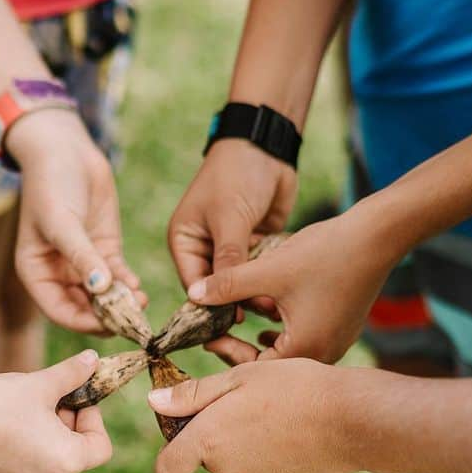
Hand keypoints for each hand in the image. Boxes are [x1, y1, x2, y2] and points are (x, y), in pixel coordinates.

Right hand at [0, 351, 112, 472]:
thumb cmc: (0, 404)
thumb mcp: (43, 383)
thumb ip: (73, 374)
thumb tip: (93, 359)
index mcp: (68, 462)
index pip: (101, 446)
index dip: (93, 418)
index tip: (75, 397)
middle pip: (76, 450)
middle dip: (68, 421)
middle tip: (51, 395)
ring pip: (52, 455)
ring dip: (49, 430)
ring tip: (30, 405)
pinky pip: (29, 461)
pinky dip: (29, 442)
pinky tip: (10, 420)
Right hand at [9, 109, 142, 332]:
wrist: (65, 151)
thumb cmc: (51, 185)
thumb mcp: (63, 222)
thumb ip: (81, 257)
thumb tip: (100, 289)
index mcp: (37, 273)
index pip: (59, 311)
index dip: (83, 322)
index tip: (108, 325)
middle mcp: (58, 274)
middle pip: (84, 309)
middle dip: (108, 316)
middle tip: (132, 320)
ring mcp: (84, 264)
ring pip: (104, 296)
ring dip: (122, 303)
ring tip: (141, 302)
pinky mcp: (104, 250)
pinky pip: (118, 277)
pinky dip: (128, 285)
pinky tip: (138, 288)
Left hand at [149, 359, 367, 472]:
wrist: (352, 419)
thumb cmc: (293, 387)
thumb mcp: (238, 378)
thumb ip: (192, 394)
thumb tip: (153, 401)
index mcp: (209, 441)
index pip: (167, 467)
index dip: (172, 452)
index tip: (186, 431)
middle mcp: (227, 471)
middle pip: (209, 458)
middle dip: (219, 435)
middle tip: (250, 404)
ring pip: (240, 465)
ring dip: (249, 446)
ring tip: (280, 416)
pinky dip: (276, 459)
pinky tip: (298, 436)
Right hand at [168, 140, 295, 356]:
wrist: (266, 147)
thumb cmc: (237, 175)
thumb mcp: (229, 218)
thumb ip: (226, 259)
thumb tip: (214, 298)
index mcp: (185, 240)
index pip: (194, 284)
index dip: (210, 306)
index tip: (230, 326)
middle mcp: (205, 247)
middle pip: (218, 288)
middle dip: (237, 302)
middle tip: (257, 321)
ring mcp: (231, 246)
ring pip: (242, 282)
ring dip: (257, 294)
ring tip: (276, 311)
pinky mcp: (255, 244)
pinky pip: (261, 270)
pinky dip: (271, 280)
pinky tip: (286, 295)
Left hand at [184, 197, 403, 364]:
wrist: (377, 237)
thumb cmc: (324, 254)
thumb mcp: (267, 270)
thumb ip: (227, 285)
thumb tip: (192, 296)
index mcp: (304, 350)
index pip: (254, 370)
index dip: (226, 352)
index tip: (207, 337)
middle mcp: (324, 356)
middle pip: (271, 367)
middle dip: (242, 348)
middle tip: (218, 332)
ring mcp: (337, 344)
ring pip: (288, 353)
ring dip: (262, 340)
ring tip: (241, 321)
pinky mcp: (343, 329)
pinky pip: (306, 341)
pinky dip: (283, 333)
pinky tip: (270, 316)